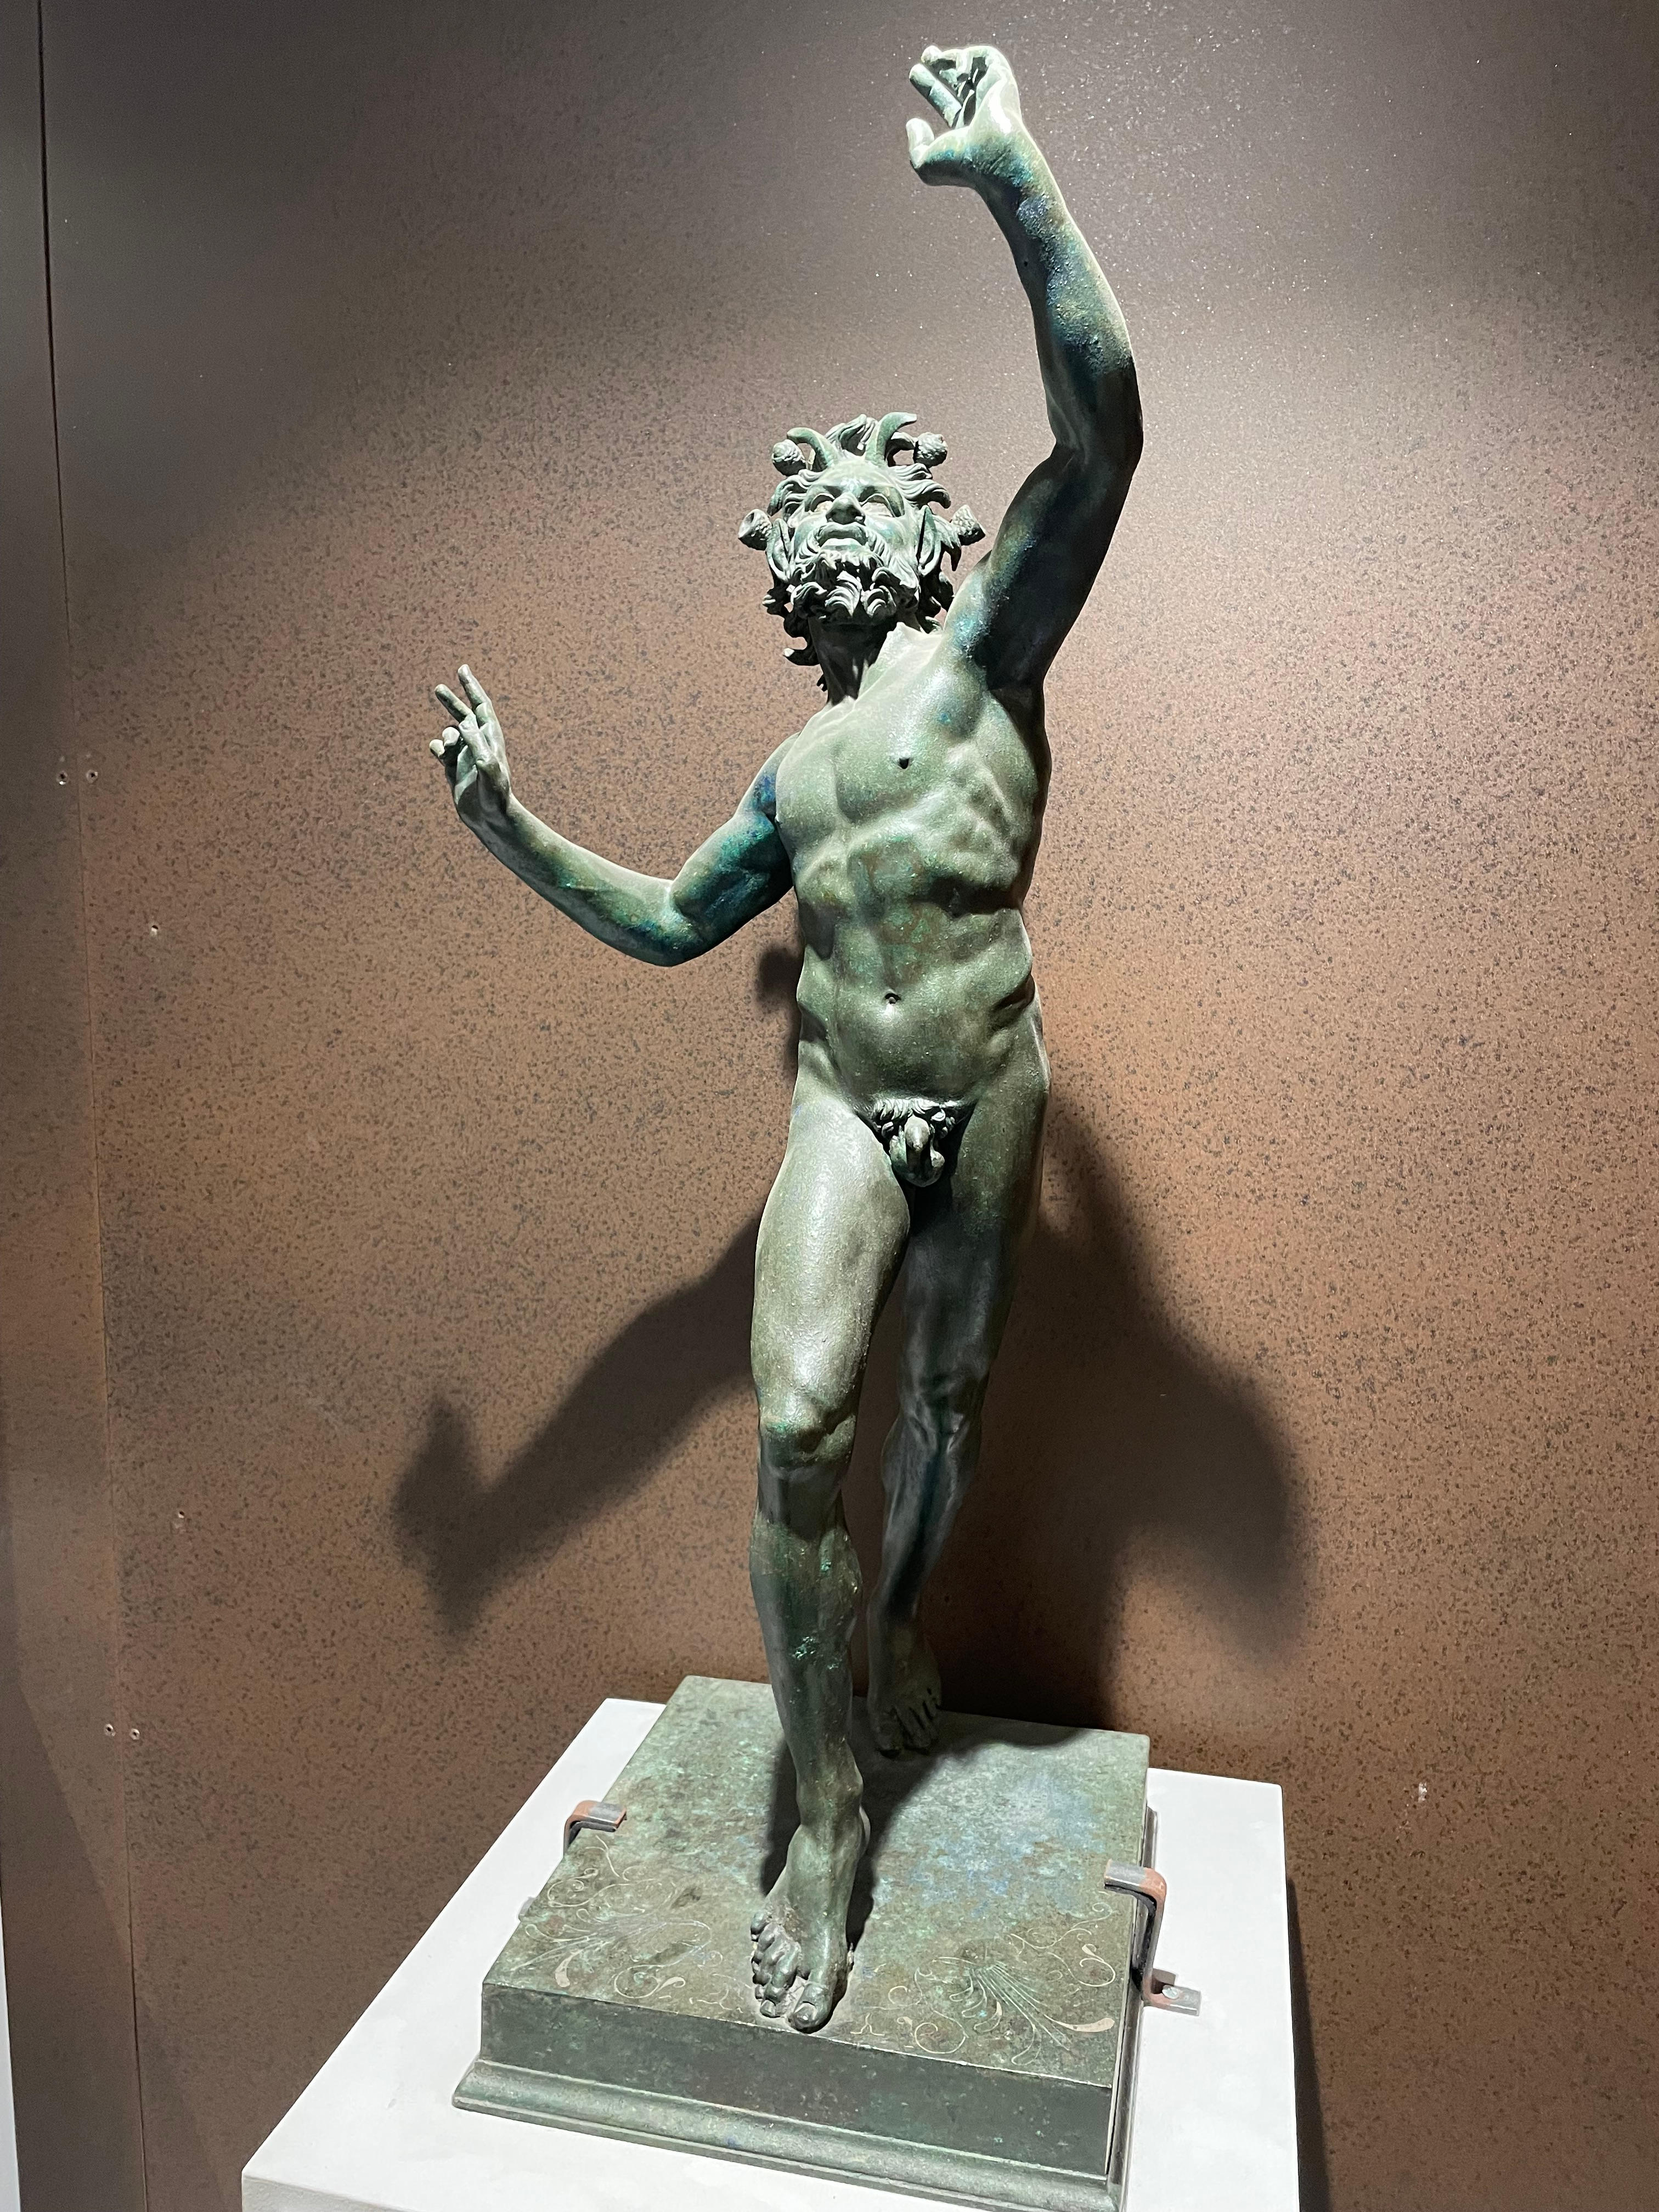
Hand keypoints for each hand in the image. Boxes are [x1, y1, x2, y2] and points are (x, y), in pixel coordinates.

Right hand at [430, 665, 510, 832]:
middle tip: (438, 688)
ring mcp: (465, 755)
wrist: (491, 819)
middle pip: (462, 715)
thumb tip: (464, 724)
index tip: (462, 669)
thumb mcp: (488, 768)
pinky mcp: (453, 768)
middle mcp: (478, 744)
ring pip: (448, 733)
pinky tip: (440, 757)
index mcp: (491, 738)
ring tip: (448, 750)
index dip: (472, 687)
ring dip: (445, 737)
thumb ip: (477, 746)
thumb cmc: (496, 795)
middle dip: (451, 701)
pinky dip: (437, 749)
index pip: (481, 706)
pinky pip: (440, 750)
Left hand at [906, 44, 1027, 193]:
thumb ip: (915, 145)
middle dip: (943, 66)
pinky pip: (988, 58)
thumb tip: (912, 123)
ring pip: (974, 68)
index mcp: (965, 131)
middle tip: (926, 54)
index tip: (913, 72)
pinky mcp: (1003, 82)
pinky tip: (958, 70)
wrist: (992, 157)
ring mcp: (993, 96)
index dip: (929, 87)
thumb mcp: (926, 163)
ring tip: (930, 56)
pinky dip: (970, 56)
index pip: (947, 104)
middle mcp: (981, 112)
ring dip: (952, 57)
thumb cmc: (961, 164)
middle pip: (960, 83)